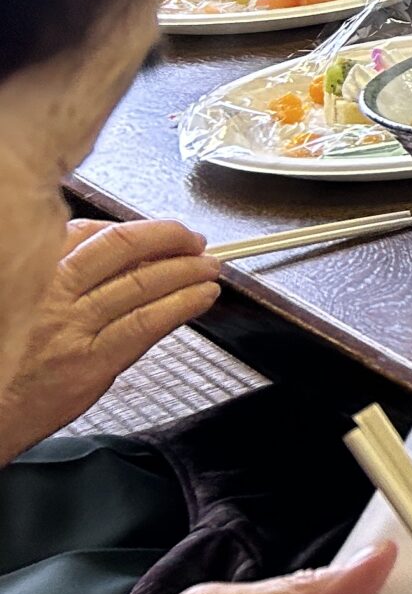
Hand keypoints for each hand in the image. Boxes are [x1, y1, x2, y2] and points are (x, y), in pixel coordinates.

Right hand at [0, 219, 220, 464]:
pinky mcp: (90, 363)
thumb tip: (114, 249)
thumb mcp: (26, 303)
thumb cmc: (11, 360)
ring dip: (186, 270)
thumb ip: (62, 275)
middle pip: (120, 248)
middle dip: (167, 237)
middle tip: (194, 240)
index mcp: (35, 275)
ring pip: (141, 283)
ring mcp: (72, 328)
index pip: (91, 233)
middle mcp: (51, 295)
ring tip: (209, 267)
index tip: (159, 233)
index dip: (136, 230)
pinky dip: (182, 304)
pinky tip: (203, 296)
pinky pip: (146, 324)